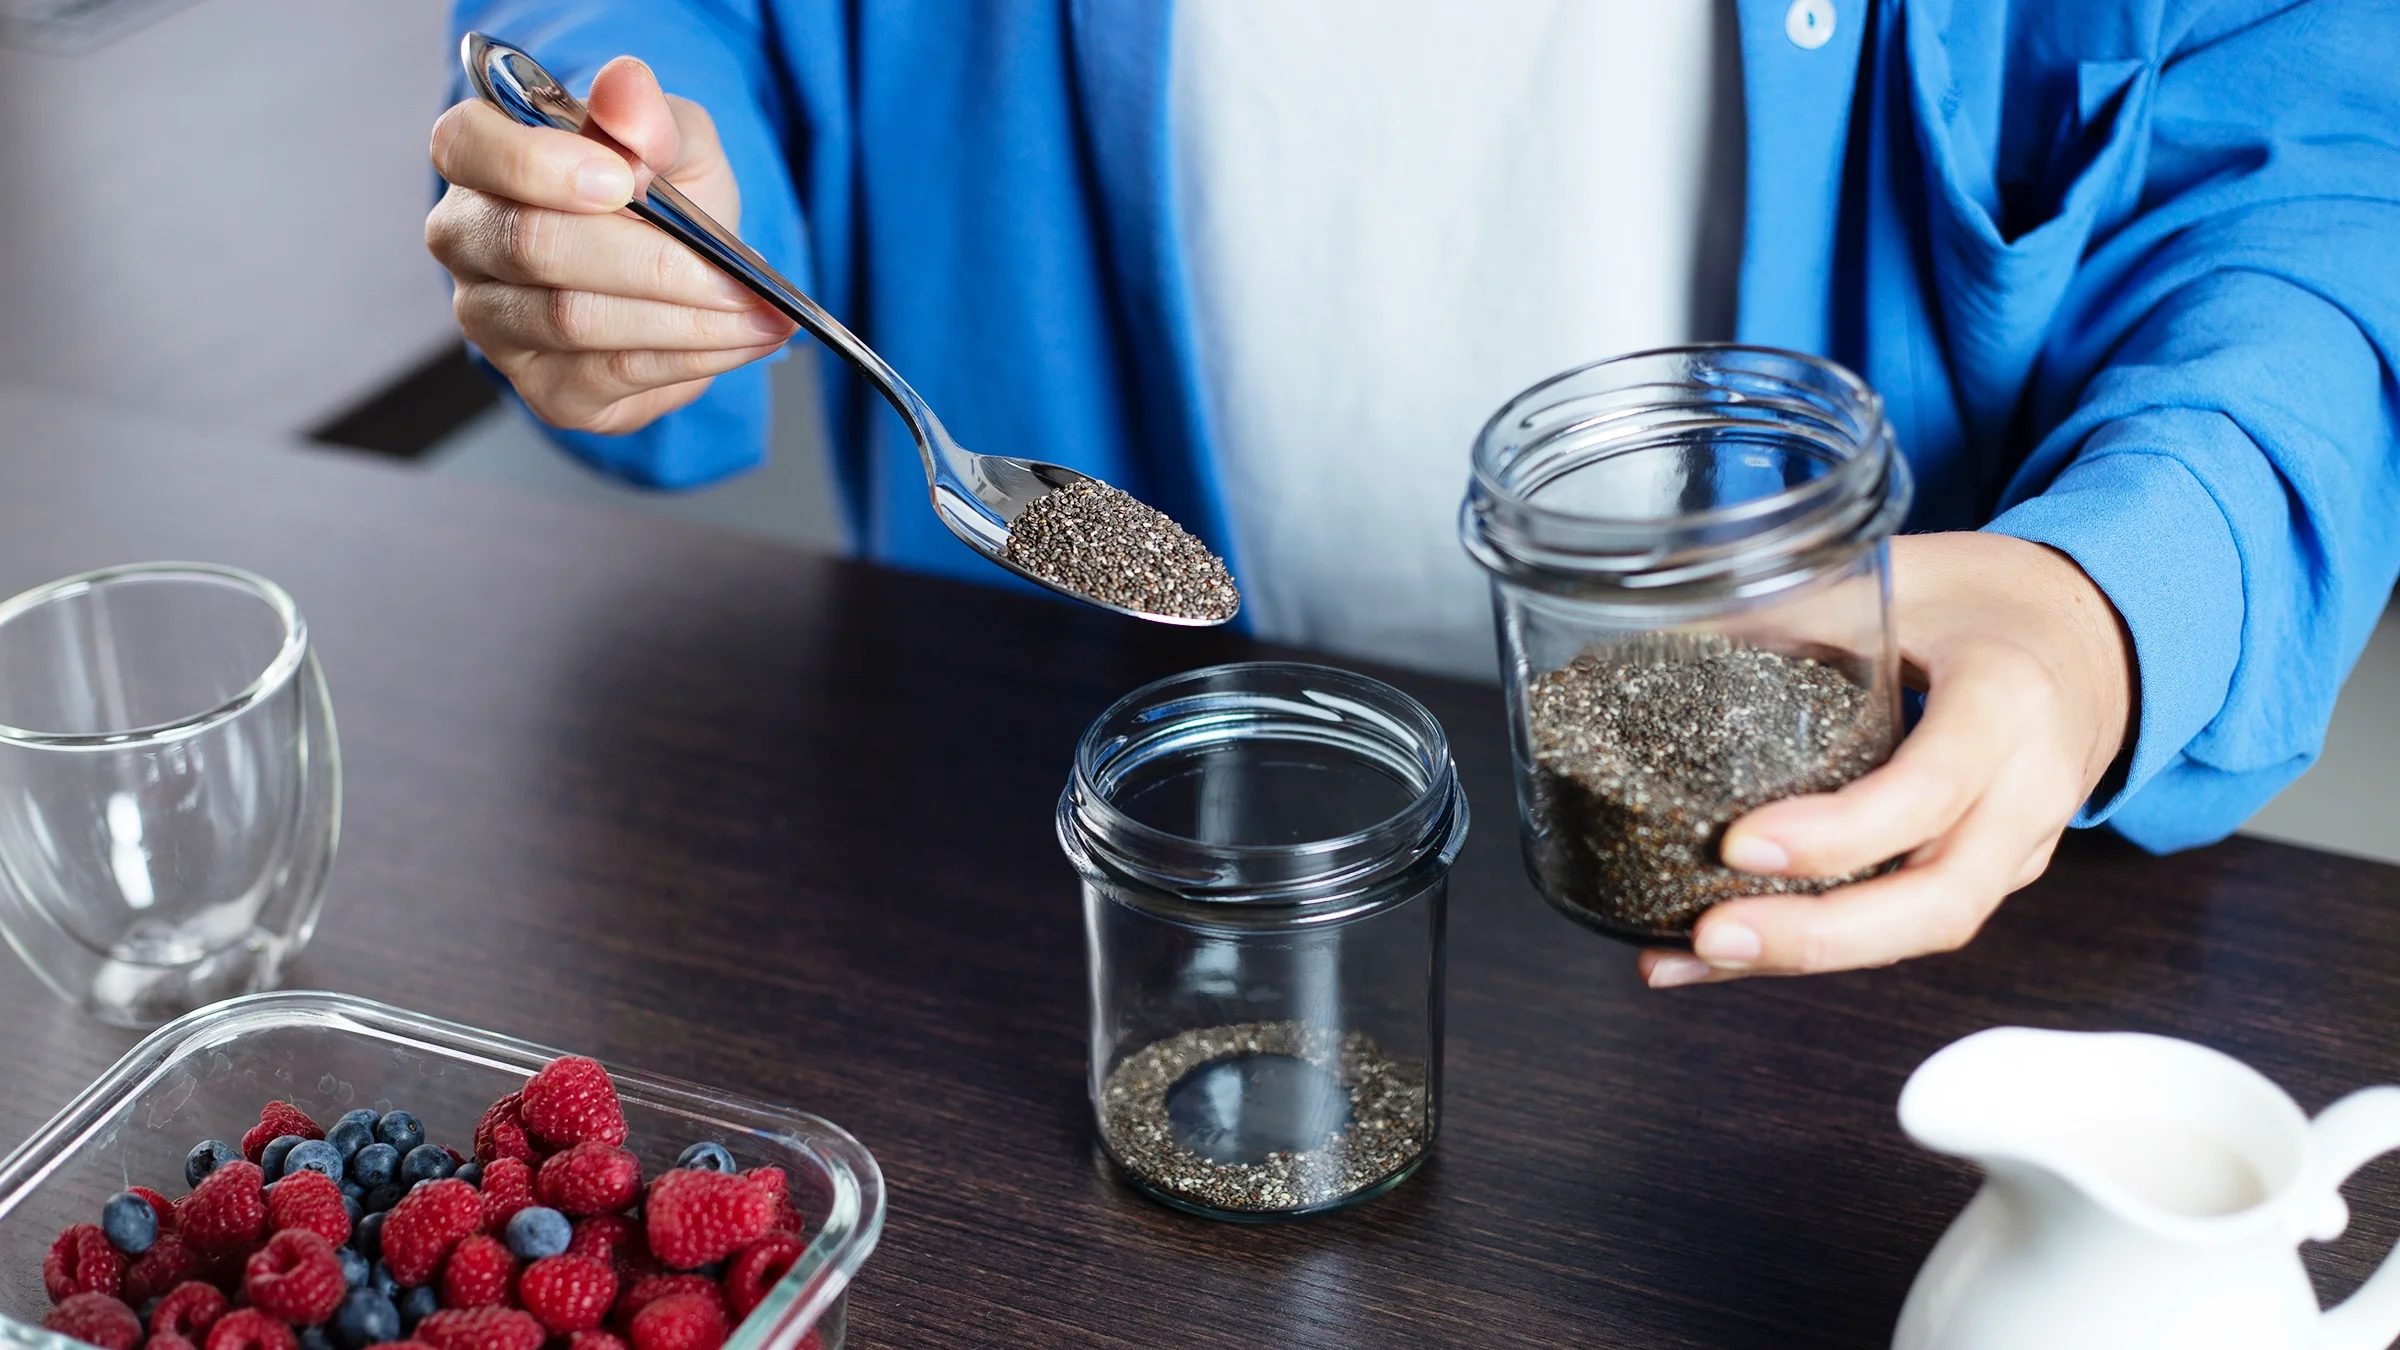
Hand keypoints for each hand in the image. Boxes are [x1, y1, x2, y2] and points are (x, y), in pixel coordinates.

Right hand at [425, 57, 795, 435]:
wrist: (682, 271)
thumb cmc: (659, 192)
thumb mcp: (671, 139)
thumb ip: (649, 116)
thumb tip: (625, 87)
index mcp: (477, 156)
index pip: (467, 146)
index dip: (538, 164)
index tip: (623, 179)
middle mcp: (466, 240)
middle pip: (533, 247)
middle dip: (647, 260)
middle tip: (732, 270)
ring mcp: (493, 321)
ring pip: (577, 320)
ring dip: (684, 317)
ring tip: (758, 309)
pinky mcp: (543, 386)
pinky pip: (612, 373)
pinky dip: (690, 355)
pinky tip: (741, 338)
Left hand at [1639, 532, 2136, 986]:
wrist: (2102, 632)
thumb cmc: (1994, 599)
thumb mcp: (1906, 574)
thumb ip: (1796, 607)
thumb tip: (1659, 632)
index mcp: (2007, 702)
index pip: (1928, 790)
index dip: (1837, 834)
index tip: (1739, 843)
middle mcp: (2027, 792)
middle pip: (1939, 903)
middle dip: (1819, 937)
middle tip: (1710, 936)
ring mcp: (2018, 848)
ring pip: (1919, 929)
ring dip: (1800, 957)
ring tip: (1683, 959)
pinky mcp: (1986, 874)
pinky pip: (1905, 922)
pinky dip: (1813, 943)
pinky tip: (1723, 953)